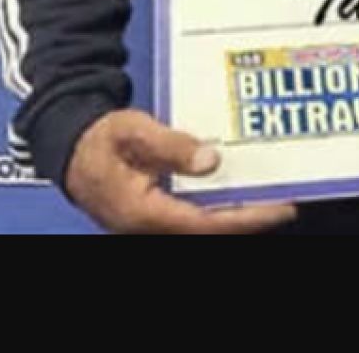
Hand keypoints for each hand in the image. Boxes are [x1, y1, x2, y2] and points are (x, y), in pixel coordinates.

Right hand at [65, 108, 296, 233]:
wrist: (71, 146)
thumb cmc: (101, 137)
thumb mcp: (133, 130)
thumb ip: (170, 145)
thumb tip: (211, 160)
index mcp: (141, 210)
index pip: (202, 223)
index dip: (243, 218)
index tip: (277, 208)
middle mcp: (150, 224)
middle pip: (209, 228)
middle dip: (249, 218)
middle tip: (286, 203)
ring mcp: (154, 221)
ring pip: (204, 224)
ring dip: (237, 213)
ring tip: (272, 197)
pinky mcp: (158, 213)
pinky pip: (195, 214)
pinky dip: (221, 205)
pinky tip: (242, 191)